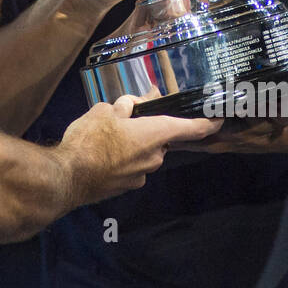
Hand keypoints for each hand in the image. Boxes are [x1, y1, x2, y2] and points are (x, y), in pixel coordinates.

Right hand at [60, 95, 220, 202]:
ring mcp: (142, 175)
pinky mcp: (127, 187)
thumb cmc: (90, 139)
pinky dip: (122, 160)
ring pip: (143, 153)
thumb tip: (141, 100)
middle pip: (159, 139)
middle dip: (146, 129)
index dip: (207, 123)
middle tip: (123, 119)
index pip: (190, 129)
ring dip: (132, 145)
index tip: (219, 121)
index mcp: (155, 134)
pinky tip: (101, 155)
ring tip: (105, 138)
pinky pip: (131, 167)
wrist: (69, 176)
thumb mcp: (106, 110)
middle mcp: (155, 157)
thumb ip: (128, 105)